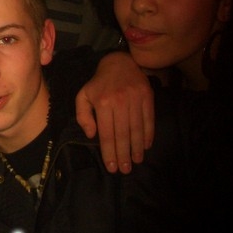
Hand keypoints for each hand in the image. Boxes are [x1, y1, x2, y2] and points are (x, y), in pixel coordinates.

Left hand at [75, 51, 153, 172]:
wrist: (119, 63)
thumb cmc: (99, 84)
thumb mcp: (83, 96)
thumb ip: (83, 116)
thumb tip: (91, 135)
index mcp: (102, 103)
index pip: (106, 133)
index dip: (109, 152)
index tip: (111, 166)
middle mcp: (119, 102)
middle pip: (122, 135)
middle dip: (123, 155)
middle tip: (125, 169)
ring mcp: (135, 99)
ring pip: (137, 130)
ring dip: (137, 148)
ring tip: (136, 161)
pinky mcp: (147, 97)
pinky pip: (149, 120)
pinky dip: (148, 135)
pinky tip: (146, 146)